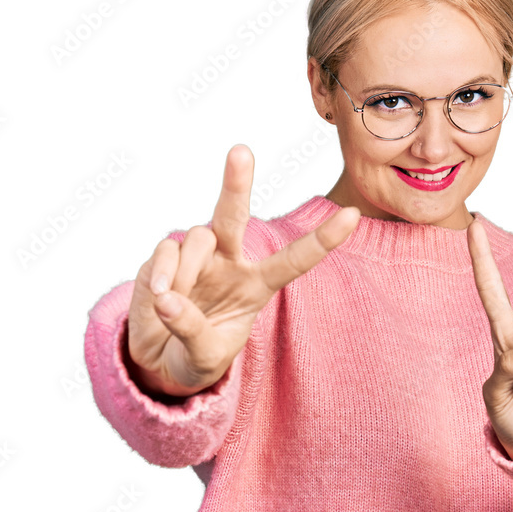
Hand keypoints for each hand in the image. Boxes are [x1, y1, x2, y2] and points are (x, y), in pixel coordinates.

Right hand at [127, 144, 360, 396]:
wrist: (160, 361)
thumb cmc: (196, 356)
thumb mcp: (205, 358)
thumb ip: (192, 330)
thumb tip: (167, 298)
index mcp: (256, 286)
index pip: (294, 260)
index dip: (323, 240)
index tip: (353, 215)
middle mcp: (229, 262)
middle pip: (235, 217)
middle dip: (236, 183)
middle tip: (241, 150)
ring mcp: (196, 257)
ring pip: (197, 238)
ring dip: (187, 271)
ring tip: (172, 303)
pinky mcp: (164, 257)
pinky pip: (166, 253)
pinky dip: (163, 275)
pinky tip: (159, 296)